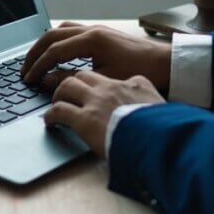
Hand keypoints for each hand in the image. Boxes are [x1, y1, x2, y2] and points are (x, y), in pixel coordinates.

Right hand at [21, 22, 171, 90]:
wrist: (166, 64)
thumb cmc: (140, 72)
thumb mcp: (104, 80)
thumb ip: (73, 79)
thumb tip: (48, 80)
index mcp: (92, 40)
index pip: (54, 51)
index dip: (38, 66)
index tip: (28, 79)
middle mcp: (92, 30)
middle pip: (52, 35)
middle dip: (35, 52)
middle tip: (24, 69)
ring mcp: (98, 30)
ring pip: (62, 30)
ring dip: (46, 43)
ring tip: (36, 60)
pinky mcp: (103, 35)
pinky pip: (72, 32)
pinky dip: (59, 41)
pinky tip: (57, 54)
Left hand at [44, 71, 164, 157]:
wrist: (161, 137)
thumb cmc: (164, 127)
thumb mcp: (161, 107)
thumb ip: (149, 101)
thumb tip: (150, 106)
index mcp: (132, 84)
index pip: (109, 78)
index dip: (97, 84)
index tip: (93, 91)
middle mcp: (111, 88)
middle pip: (83, 75)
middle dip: (72, 82)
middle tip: (66, 92)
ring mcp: (96, 102)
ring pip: (67, 86)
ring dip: (58, 94)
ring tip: (56, 104)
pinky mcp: (84, 119)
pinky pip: (59, 110)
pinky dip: (50, 115)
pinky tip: (49, 121)